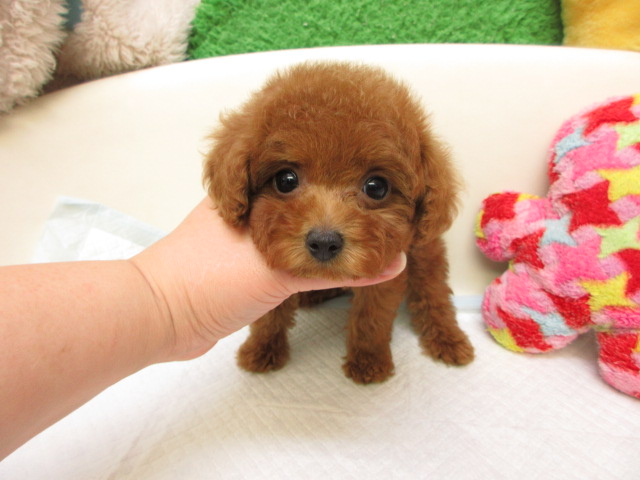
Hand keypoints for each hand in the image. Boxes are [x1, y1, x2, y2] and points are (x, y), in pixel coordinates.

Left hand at [131, 198, 405, 360]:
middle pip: (310, 202)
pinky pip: (289, 258)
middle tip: (383, 211)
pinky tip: (337, 265)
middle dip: (343, 208)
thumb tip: (393, 262)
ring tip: (369, 236)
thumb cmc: (209, 277)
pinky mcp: (245, 270)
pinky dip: (313, 262)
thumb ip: (334, 268)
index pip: (312, 173)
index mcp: (255, 191)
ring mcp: (248, 240)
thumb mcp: (277, 269)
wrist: (157, 319)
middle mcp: (253, 208)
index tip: (381, 184)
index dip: (346, 176)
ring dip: (328, 237)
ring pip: (299, 231)